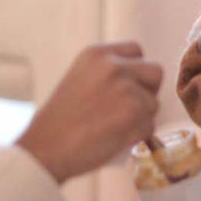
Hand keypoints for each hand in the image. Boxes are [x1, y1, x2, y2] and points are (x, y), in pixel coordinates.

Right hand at [17, 42, 162, 182]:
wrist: (45, 149)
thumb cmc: (58, 122)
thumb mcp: (79, 80)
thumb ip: (107, 75)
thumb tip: (137, 83)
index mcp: (97, 54)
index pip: (137, 51)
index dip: (136, 71)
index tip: (127, 86)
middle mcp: (114, 66)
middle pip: (155, 72)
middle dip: (147, 91)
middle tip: (129, 108)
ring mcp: (127, 88)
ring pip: (153, 103)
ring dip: (140, 118)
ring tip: (113, 128)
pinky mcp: (136, 113)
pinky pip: (150, 125)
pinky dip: (137, 136)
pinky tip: (114, 139)